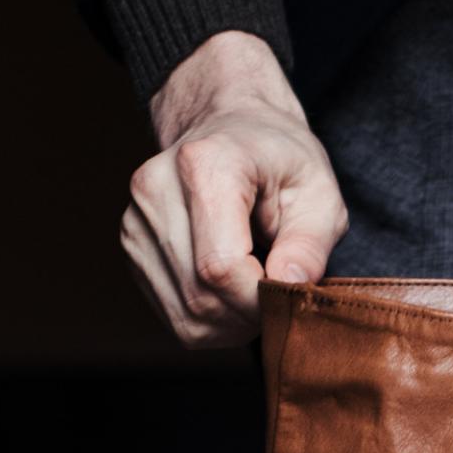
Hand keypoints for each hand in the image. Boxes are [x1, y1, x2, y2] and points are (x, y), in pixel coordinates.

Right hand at [123, 32, 348, 347]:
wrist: (231, 128)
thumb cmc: (279, 160)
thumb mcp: (320, 193)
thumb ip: (310, 245)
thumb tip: (288, 289)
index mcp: (204, 165)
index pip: (220, 267)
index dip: (258, 299)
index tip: (287, 293)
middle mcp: (156, 189)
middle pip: (200, 296)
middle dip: (248, 316)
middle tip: (278, 298)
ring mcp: (136, 219)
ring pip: (185, 314)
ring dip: (231, 324)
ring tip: (257, 291)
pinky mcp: (133, 245)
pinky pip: (173, 314)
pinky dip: (211, 320)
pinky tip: (231, 292)